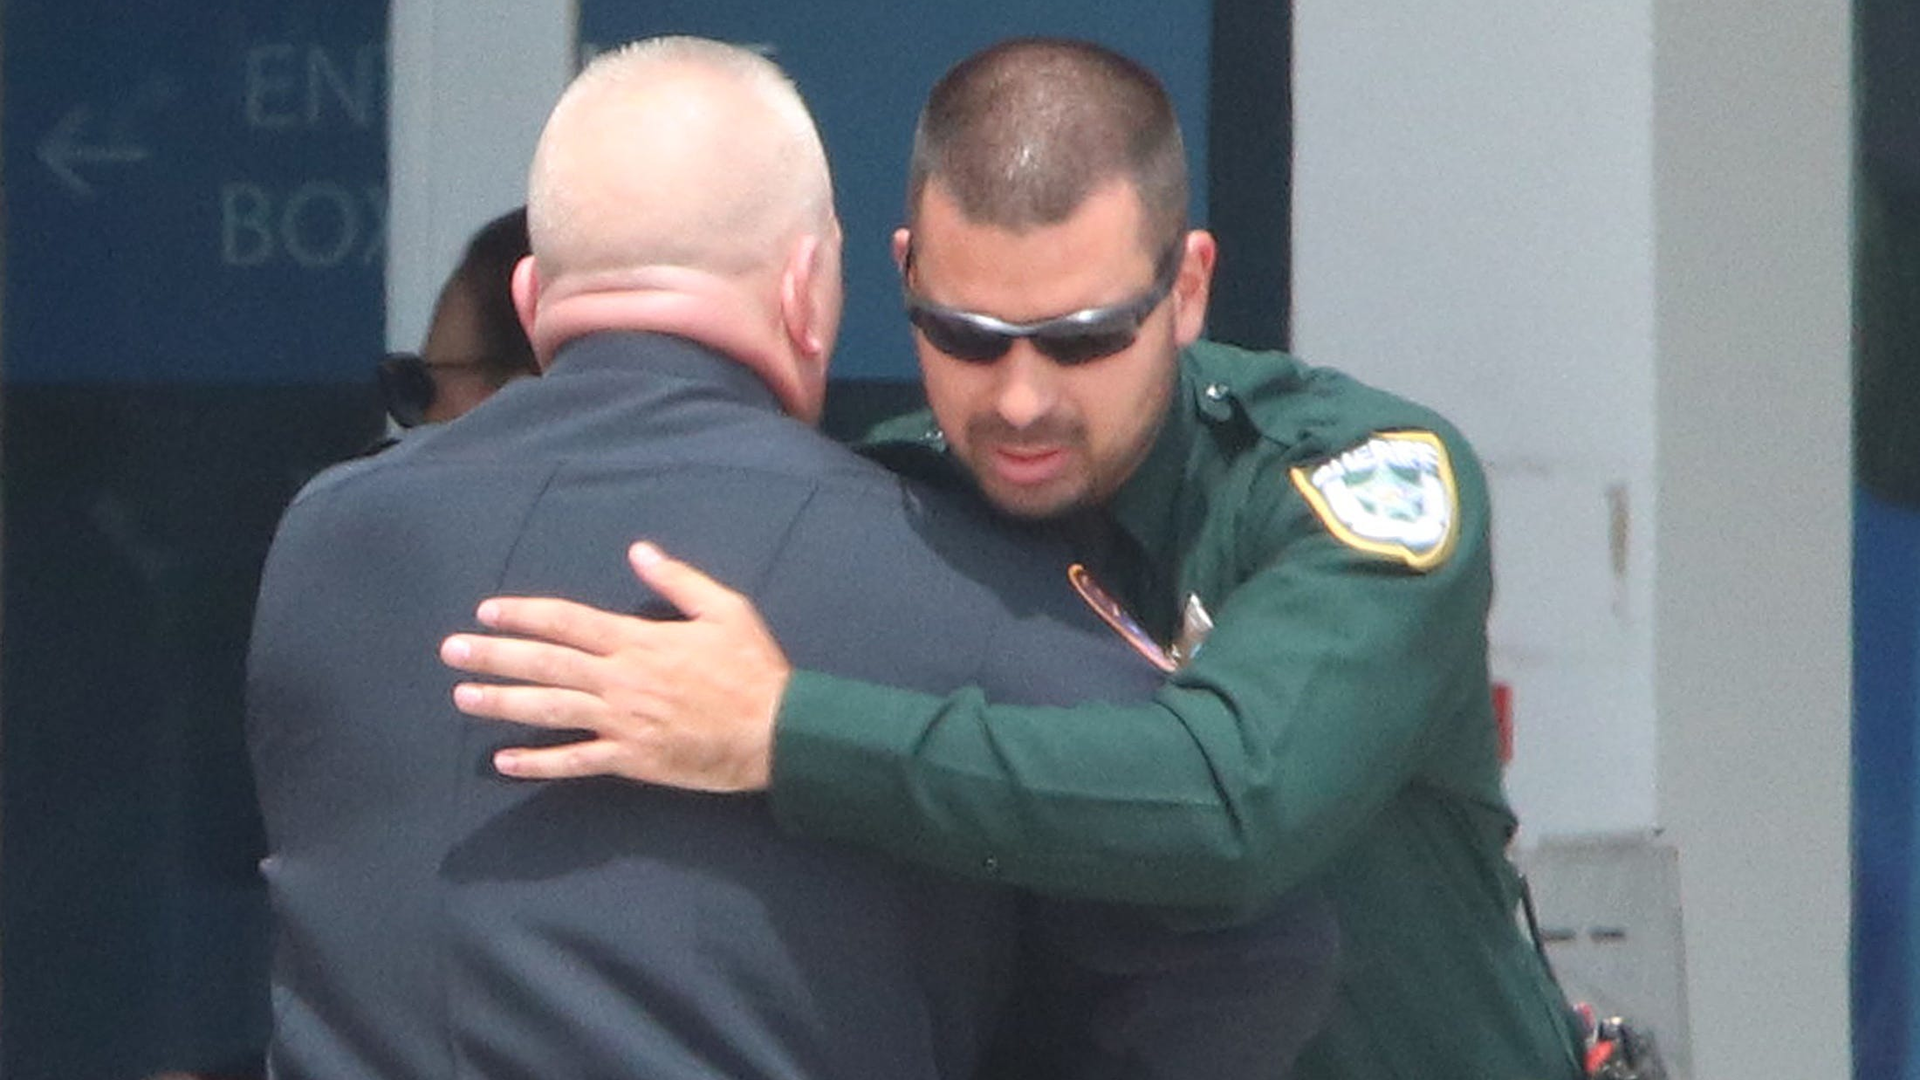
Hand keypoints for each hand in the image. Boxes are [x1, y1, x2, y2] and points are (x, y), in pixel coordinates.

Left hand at [439, 541, 790, 791]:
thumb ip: (678, 580)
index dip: (524, 614)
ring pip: (550, 711)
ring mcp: (622, 722)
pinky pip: (576, 762)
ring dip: (502, 703)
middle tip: (451, 652)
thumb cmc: (754, 669)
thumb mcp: (725, 609)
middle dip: (494, 656)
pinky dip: (539, 763)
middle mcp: (621, 680)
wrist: (777, 733)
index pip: (567, 622)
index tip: (488, 612)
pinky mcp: (631, 759)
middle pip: (545, 664)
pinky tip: (506, 761)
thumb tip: (638, 550)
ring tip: (463, 697)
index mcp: (639, 640)